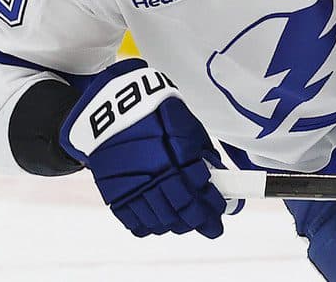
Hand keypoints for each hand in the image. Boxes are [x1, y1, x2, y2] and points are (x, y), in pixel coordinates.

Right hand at [61, 59, 226, 238]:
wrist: (114, 108)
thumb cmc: (158, 114)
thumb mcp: (188, 129)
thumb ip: (204, 157)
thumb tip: (219, 181)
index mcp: (176, 158)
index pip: (200, 196)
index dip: (214, 209)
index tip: (221, 214)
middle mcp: (154, 176)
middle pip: (180, 213)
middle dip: (199, 221)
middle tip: (209, 225)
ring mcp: (132, 188)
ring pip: (159, 222)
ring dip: (176, 225)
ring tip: (185, 221)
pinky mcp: (114, 194)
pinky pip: (135, 223)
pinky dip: (150, 227)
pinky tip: (160, 222)